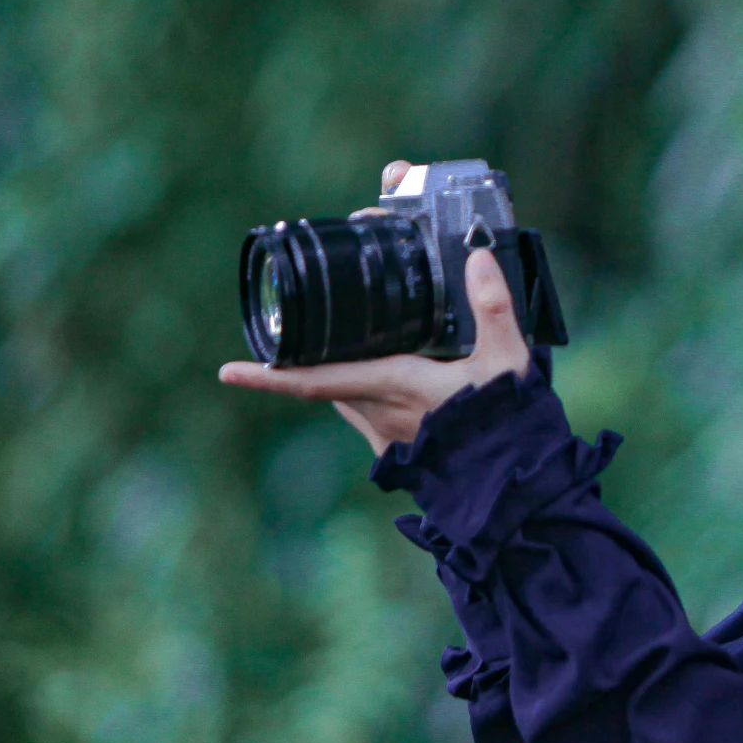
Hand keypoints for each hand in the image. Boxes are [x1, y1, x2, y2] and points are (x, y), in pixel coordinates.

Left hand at [218, 162, 532, 454]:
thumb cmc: (506, 423)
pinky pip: (365, 413)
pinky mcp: (397, 450)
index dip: (267, 376)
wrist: (514, 484)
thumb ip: (493, 307)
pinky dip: (364, 392)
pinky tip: (394, 380)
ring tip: (355, 343)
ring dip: (342, 372)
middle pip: (327, 378)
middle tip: (297, 333)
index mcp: (393, 385)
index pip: (313, 379)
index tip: (227, 372)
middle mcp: (377, 412)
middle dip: (308, 357)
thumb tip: (479, 258)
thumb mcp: (506, 359)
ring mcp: (385, 435)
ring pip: (345, 396)